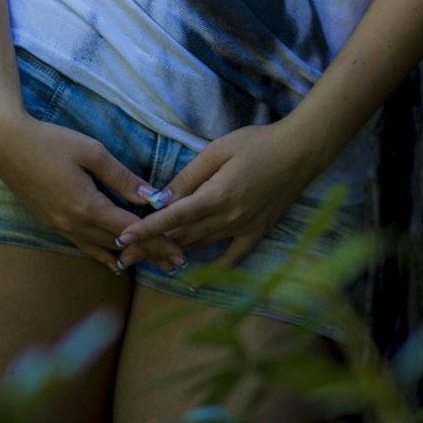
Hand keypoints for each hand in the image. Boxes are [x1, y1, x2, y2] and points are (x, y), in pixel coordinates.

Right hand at [0, 115, 186, 275]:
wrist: (6, 144)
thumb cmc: (51, 141)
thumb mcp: (91, 152)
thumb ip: (122, 177)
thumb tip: (152, 198)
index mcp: (87, 207)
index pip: (131, 231)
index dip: (158, 241)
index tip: (180, 252)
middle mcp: (74, 224)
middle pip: (120, 246)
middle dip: (150, 253)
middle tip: (176, 262)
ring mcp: (61, 227)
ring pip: (102, 250)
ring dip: (129, 256)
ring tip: (153, 262)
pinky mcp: (53, 223)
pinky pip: (84, 246)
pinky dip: (104, 254)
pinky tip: (115, 259)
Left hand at [110, 121, 315, 271]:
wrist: (300, 152)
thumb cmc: (257, 143)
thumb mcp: (217, 151)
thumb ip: (188, 177)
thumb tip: (162, 199)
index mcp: (216, 196)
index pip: (173, 218)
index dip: (146, 230)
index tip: (122, 239)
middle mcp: (228, 218)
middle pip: (181, 237)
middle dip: (150, 246)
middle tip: (123, 255)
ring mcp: (243, 229)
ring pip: (200, 246)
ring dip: (172, 253)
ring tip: (146, 260)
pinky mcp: (257, 232)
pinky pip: (231, 257)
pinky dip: (212, 268)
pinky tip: (194, 278)